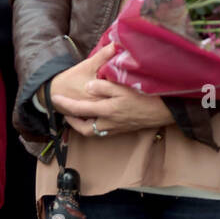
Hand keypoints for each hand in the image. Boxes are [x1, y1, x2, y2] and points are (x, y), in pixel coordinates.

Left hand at [47, 43, 174, 136]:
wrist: (165, 110)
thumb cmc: (145, 96)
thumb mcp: (123, 87)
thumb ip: (103, 86)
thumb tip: (88, 87)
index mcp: (107, 110)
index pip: (79, 109)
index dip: (65, 104)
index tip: (54, 99)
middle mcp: (109, 123)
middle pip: (85, 129)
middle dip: (73, 123)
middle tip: (66, 113)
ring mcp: (117, 128)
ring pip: (94, 131)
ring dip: (84, 125)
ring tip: (79, 115)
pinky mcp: (124, 129)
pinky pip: (104, 131)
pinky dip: (96, 126)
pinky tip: (97, 117)